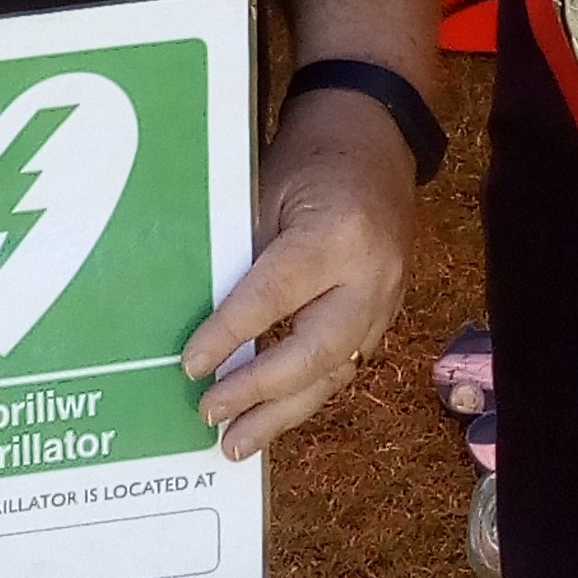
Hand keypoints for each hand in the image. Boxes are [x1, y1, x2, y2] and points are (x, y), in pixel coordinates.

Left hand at [182, 84, 415, 458]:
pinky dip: (305, 390)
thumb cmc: (311, 157)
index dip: (228, 336)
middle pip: (315, 353)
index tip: (189, 366)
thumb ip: (245, 260)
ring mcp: (388, 299)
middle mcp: (371, 276)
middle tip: (212, 416)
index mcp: (337, 237)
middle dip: (260, 393)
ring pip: (335, 372)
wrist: (377, 134)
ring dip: (283, 411)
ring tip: (237, 443)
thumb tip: (205, 325)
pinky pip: (345, 363)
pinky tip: (272, 412)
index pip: (274, 298)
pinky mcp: (387, 312)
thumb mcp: (266, 194)